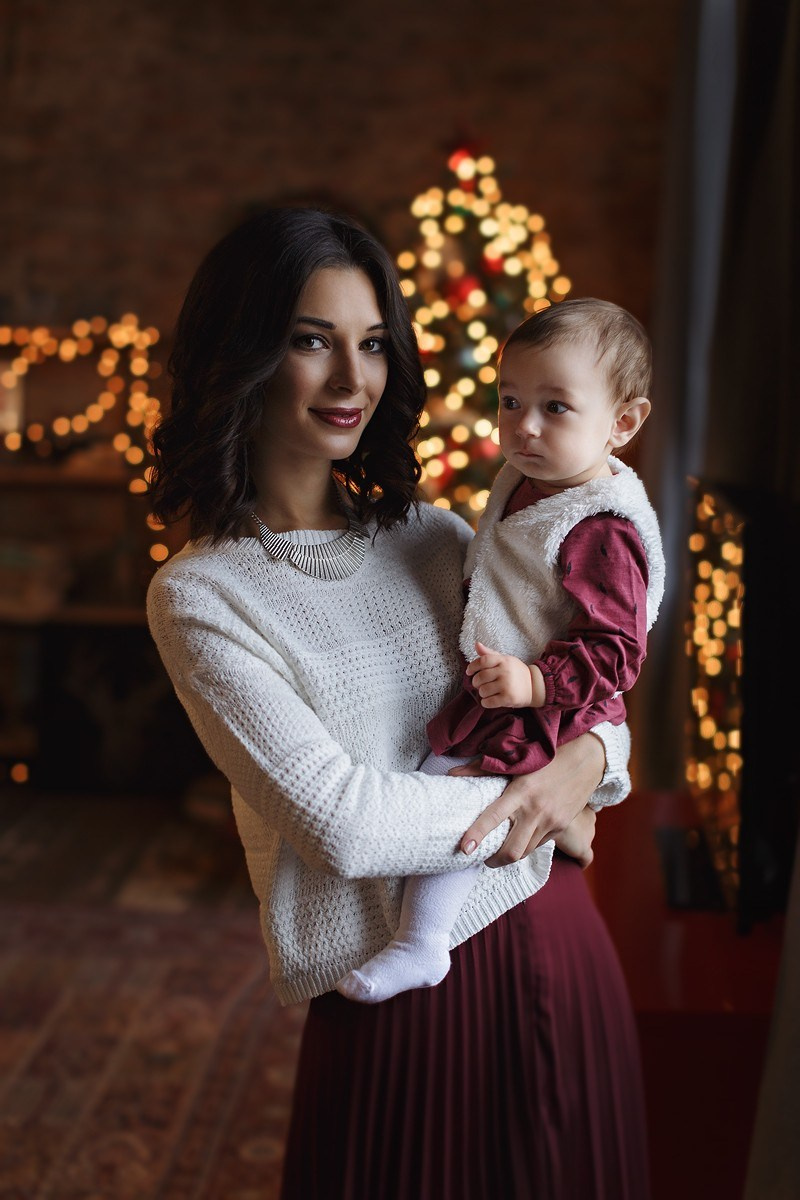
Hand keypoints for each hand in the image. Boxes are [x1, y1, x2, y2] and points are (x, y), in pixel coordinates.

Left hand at [460, 732, 604, 865]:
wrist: (587, 759)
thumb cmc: (548, 755)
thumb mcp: (517, 760)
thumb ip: (483, 769)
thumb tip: (453, 775)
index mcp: (521, 791)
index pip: (494, 817)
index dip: (477, 834)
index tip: (464, 849)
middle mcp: (536, 810)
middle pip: (512, 850)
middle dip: (494, 860)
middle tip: (483, 857)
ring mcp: (551, 821)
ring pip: (525, 852)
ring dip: (510, 856)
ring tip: (498, 851)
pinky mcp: (562, 827)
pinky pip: (539, 845)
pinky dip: (527, 846)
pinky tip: (520, 839)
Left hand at [465, 641, 535, 707]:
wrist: (534, 686)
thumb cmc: (516, 672)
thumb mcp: (505, 660)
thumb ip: (490, 653)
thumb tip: (476, 644)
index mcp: (503, 661)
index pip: (482, 661)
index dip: (472, 666)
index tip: (468, 672)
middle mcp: (505, 672)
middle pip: (480, 677)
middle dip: (476, 682)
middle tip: (479, 684)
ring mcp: (506, 685)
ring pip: (483, 691)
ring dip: (482, 693)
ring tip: (487, 692)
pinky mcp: (508, 698)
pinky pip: (488, 702)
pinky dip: (485, 703)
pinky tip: (489, 700)